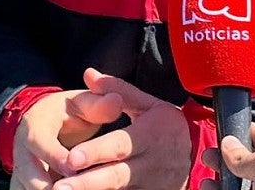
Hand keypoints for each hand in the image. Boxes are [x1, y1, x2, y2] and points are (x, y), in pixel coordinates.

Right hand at [12, 89, 116, 189]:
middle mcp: (23, 152)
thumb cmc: (66, 114)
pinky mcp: (23, 187)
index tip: (73, 167)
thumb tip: (116, 101)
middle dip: (45, 186)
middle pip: (28, 174)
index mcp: (36, 127)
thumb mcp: (80, 104)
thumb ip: (98, 105)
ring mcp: (20, 173)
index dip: (55, 156)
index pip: (39, 142)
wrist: (39, 123)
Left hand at [50, 68, 189, 189]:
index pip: (120, 145)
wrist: (194, 159)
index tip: (72, 157)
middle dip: (88, 183)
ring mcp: (152, 186)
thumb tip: (88, 74)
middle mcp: (152, 164)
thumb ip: (119, 90)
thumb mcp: (149, 105)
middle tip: (60, 188)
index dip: (97, 152)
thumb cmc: (164, 128)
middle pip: (117, 176)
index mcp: (151, 135)